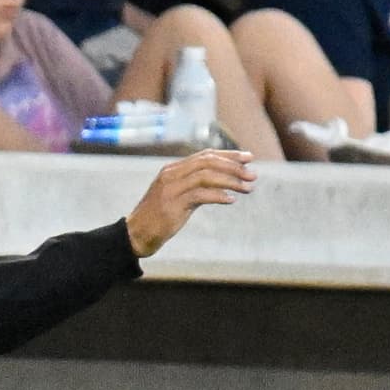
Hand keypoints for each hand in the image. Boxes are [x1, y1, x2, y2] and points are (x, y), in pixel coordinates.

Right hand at [125, 150, 255, 256]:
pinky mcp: (172, 205)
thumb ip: (195, 186)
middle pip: (208, 162)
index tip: (248, 158)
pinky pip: (200, 195)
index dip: (229, 155)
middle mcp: (171, 174)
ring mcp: (171, 189)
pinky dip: (218, 196)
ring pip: (207, 176)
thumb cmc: (159, 218)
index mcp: (173, 169)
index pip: (205, 155)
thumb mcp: (177, 196)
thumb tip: (222, 182)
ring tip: (248, 188)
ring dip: (231, 181)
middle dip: (234, 166)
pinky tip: (231, 200)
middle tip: (253, 174)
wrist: (136, 235)